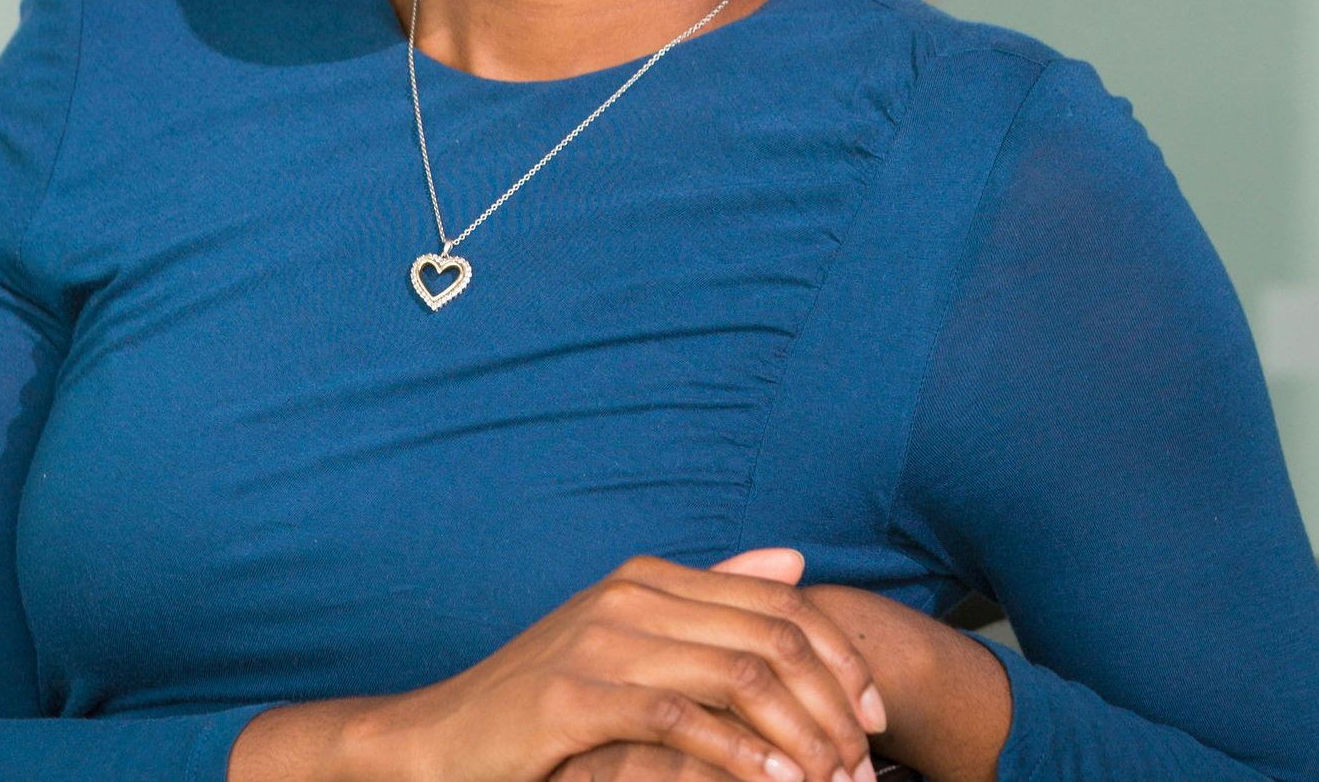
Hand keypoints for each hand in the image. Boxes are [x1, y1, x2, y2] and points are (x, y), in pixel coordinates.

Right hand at [364, 548, 879, 781]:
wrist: (444, 740)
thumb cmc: (543, 702)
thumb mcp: (630, 643)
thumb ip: (712, 599)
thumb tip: (796, 560)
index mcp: (651, 578)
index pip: (778, 602)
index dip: (839, 657)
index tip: (874, 716)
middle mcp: (633, 595)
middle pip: (772, 637)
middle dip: (832, 704)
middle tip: (864, 763)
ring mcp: (604, 640)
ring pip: (740, 675)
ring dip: (801, 736)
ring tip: (830, 781)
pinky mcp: (577, 696)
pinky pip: (682, 719)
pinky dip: (740, 755)